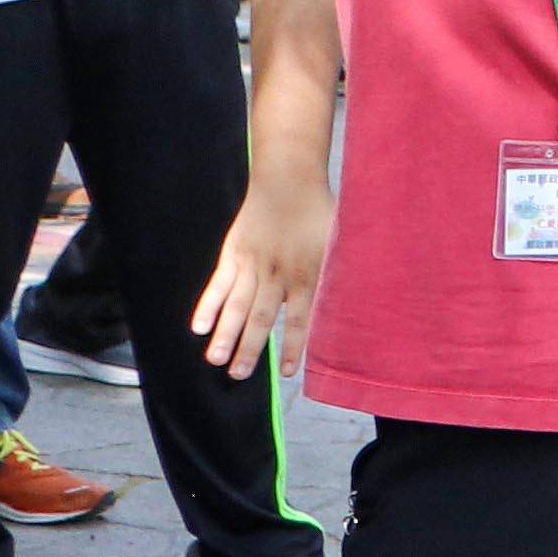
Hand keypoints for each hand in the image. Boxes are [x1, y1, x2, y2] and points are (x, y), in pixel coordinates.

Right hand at [191, 167, 332, 376]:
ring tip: (215, 360)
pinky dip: (207, 305)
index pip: (299, 319)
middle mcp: (277, 274)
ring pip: (236, 305)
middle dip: (249, 349)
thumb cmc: (320, 214)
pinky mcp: (233, 253)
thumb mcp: (340, 243)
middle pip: (260, 318)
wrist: (289, 180)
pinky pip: (218, 284)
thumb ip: (340, 273)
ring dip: (225, 334)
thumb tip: (359, 300)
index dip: (293, 346)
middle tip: (238, 376)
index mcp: (308, 274)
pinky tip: (198, 327)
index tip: (288, 373)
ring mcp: (252, 265)